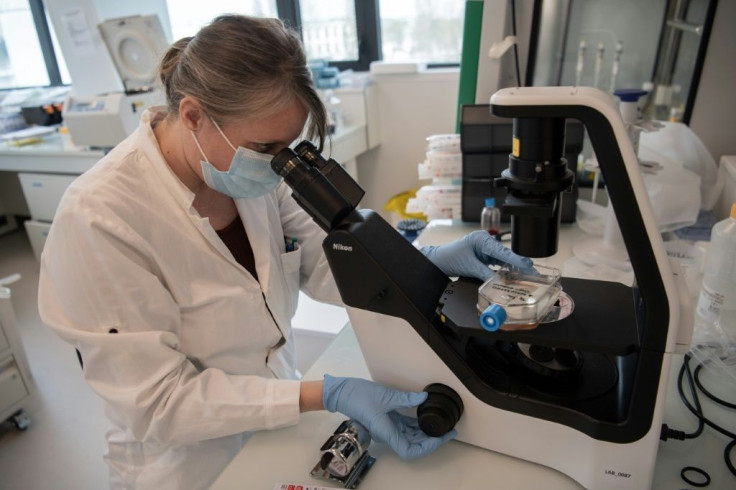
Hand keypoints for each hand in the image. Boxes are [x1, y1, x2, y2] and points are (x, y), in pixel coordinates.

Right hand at [322, 375, 456, 459]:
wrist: (343, 393)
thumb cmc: (359, 397)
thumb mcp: (386, 396)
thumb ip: (406, 399)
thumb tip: (424, 398)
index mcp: (387, 432)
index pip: (410, 451)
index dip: (428, 447)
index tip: (441, 438)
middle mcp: (388, 434)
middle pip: (413, 445)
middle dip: (431, 440)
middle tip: (447, 430)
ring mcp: (388, 428)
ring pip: (410, 437)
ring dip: (424, 433)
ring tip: (439, 425)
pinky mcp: (387, 421)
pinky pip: (404, 428)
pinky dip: (416, 425)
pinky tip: (424, 418)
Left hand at [420, 230, 532, 280]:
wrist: (438, 261)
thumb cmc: (449, 258)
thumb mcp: (469, 267)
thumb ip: (485, 274)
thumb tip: (498, 282)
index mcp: (481, 239)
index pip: (502, 251)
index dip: (516, 260)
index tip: (527, 265)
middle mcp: (485, 242)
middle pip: (506, 254)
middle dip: (519, 264)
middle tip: (533, 273)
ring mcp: (485, 248)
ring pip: (504, 259)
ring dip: (514, 267)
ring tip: (528, 275)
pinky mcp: (484, 256)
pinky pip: (498, 262)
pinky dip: (505, 269)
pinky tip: (514, 275)